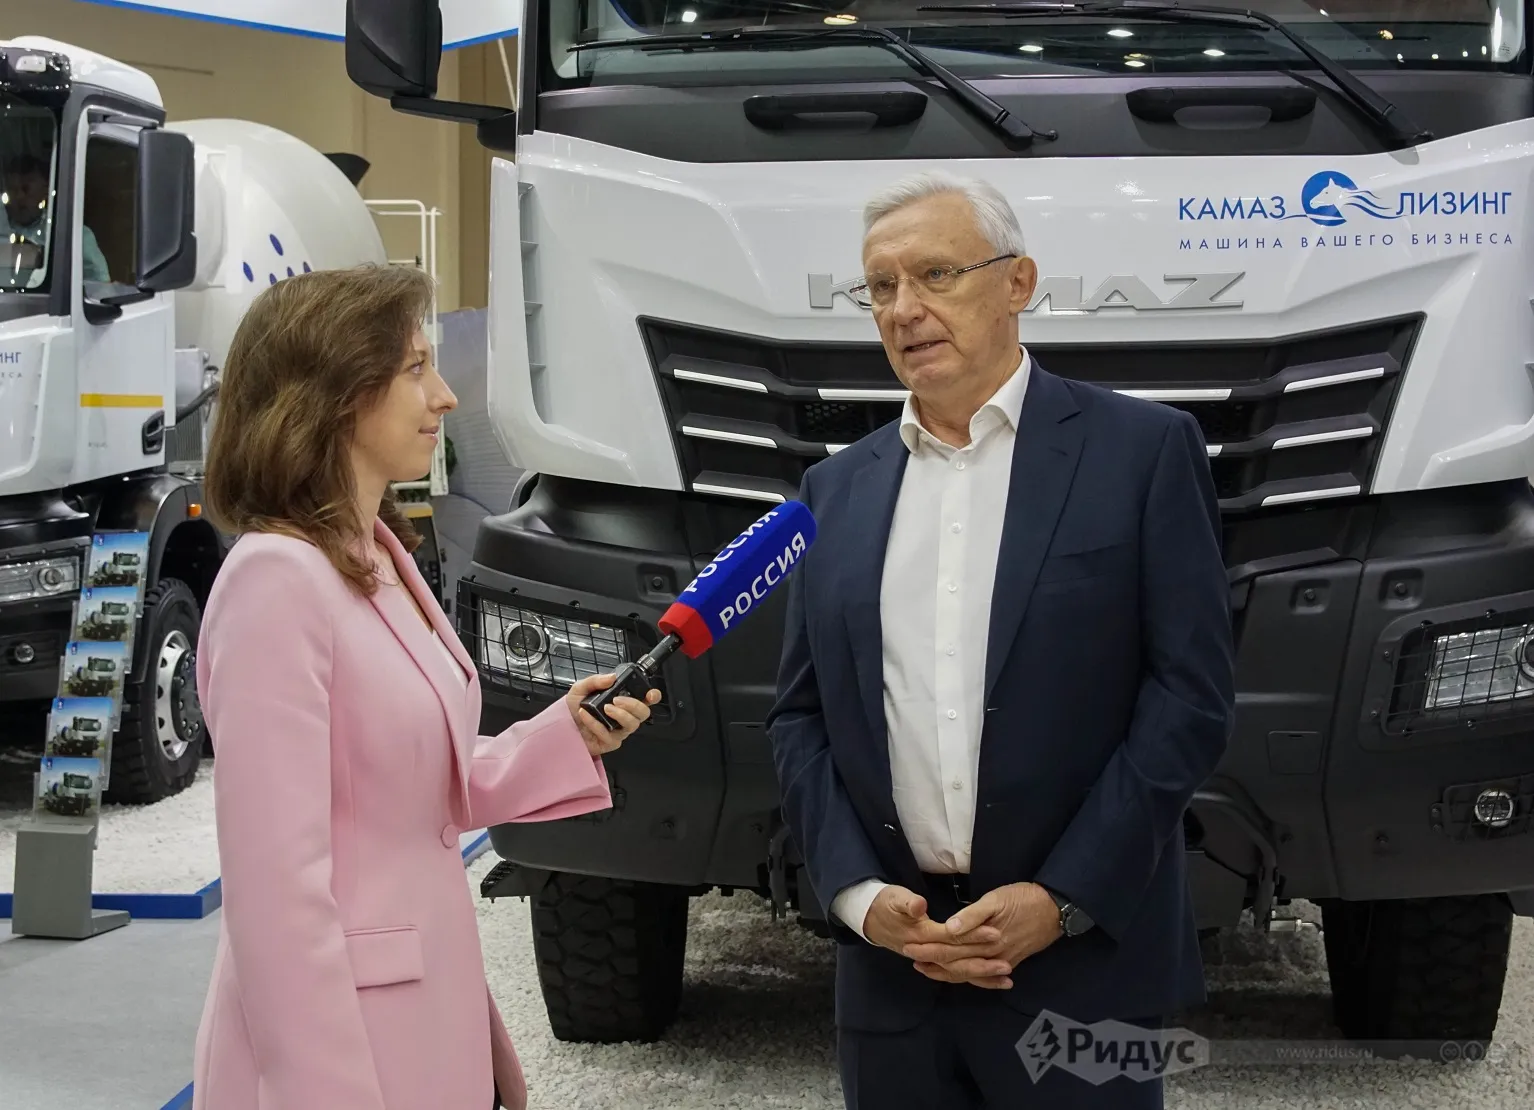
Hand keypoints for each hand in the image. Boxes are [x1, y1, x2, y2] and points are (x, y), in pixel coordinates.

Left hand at [564, 673, 661, 756]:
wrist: (561, 726)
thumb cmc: (573, 709)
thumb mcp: (580, 688)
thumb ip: (595, 680)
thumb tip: (611, 677)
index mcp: (623, 701)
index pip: (646, 699)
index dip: (653, 696)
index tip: (650, 694)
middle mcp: (624, 716)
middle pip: (643, 713)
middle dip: (634, 705)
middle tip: (617, 700)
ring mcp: (619, 731)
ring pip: (631, 725)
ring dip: (620, 714)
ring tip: (605, 708)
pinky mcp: (610, 743)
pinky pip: (609, 735)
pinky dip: (597, 724)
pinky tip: (586, 716)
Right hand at [863, 885, 1002, 967]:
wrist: (870, 918)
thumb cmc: (885, 904)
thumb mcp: (894, 898)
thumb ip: (908, 903)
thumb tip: (920, 906)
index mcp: (921, 934)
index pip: (951, 937)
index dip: (973, 935)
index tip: (995, 933)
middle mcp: (927, 951)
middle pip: (958, 959)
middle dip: (982, 962)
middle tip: (1007, 962)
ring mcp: (930, 959)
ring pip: (958, 971)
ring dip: (981, 974)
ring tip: (1005, 976)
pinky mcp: (934, 960)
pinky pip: (954, 973)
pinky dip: (972, 977)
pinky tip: (990, 980)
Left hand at [901, 882, 1062, 989]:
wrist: (1056, 909)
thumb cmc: (1023, 899)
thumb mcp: (996, 900)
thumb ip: (972, 916)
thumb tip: (949, 928)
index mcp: (983, 939)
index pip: (949, 947)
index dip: (928, 948)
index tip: (909, 947)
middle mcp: (991, 955)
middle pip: (956, 962)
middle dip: (932, 961)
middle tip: (911, 959)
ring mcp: (1002, 960)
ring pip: (969, 972)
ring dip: (947, 972)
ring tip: (928, 970)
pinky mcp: (1011, 960)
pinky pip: (986, 975)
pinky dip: (973, 979)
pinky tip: (965, 979)